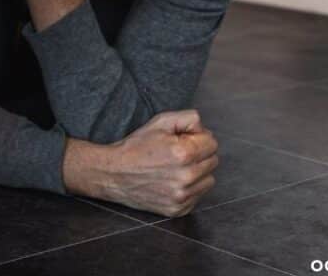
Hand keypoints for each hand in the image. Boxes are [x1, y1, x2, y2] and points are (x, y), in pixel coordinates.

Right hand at [62, 109, 218, 217]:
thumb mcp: (160, 121)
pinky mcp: (178, 209)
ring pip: (208, 180)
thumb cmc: (136, 147)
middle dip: (199, 154)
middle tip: (178, 153)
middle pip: (213, 161)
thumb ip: (188, 118)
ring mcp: (182, 196)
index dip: (198, 137)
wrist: (113, 174)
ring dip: (197, 172)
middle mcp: (186, 177)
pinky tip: (172, 181)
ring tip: (175, 168)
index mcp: (183, 153)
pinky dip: (189, 188)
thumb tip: (204, 129)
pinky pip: (198, 196)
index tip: (184, 139)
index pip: (212, 143)